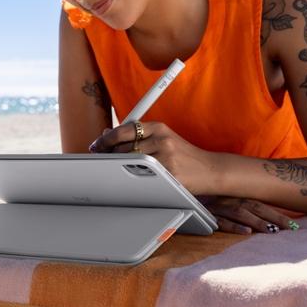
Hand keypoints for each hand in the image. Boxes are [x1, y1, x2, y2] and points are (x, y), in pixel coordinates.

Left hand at [89, 121, 218, 194]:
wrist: (210, 169)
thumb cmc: (183, 155)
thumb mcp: (163, 138)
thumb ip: (138, 135)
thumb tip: (108, 133)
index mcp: (158, 127)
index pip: (123, 129)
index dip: (105, 139)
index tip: (96, 146)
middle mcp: (161, 138)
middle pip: (122, 146)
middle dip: (109, 155)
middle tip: (102, 161)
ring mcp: (165, 156)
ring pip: (129, 161)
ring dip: (118, 167)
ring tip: (118, 170)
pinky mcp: (168, 172)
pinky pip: (142, 176)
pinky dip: (132, 178)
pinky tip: (131, 179)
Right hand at [195, 195, 298, 234]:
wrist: (177, 193)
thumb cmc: (201, 198)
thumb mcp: (221, 199)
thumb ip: (238, 207)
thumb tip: (260, 220)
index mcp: (235, 195)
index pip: (260, 204)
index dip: (277, 213)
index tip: (294, 225)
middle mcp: (229, 199)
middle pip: (256, 207)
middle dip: (275, 218)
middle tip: (292, 229)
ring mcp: (217, 206)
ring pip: (241, 213)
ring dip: (258, 222)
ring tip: (272, 231)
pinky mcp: (206, 214)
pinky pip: (221, 221)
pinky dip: (234, 227)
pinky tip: (246, 233)